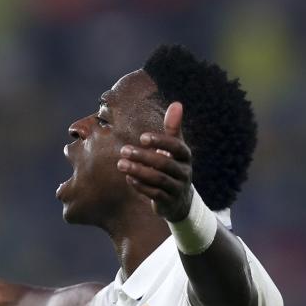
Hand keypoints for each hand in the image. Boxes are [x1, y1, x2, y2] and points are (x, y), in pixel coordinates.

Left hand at [117, 101, 193, 221]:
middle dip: (143, 156)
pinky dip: (141, 186)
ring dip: (138, 171)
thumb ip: (173, 128)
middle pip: (164, 163)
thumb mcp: (175, 149)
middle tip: (123, 150)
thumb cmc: (173, 167)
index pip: (176, 146)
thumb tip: (176, 103)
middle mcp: (184, 172)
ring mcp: (177, 188)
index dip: (160, 141)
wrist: (179, 200)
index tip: (142, 137)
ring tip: (121, 164)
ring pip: (158, 179)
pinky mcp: (168, 202)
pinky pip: (154, 194)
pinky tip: (128, 178)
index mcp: (185, 156)